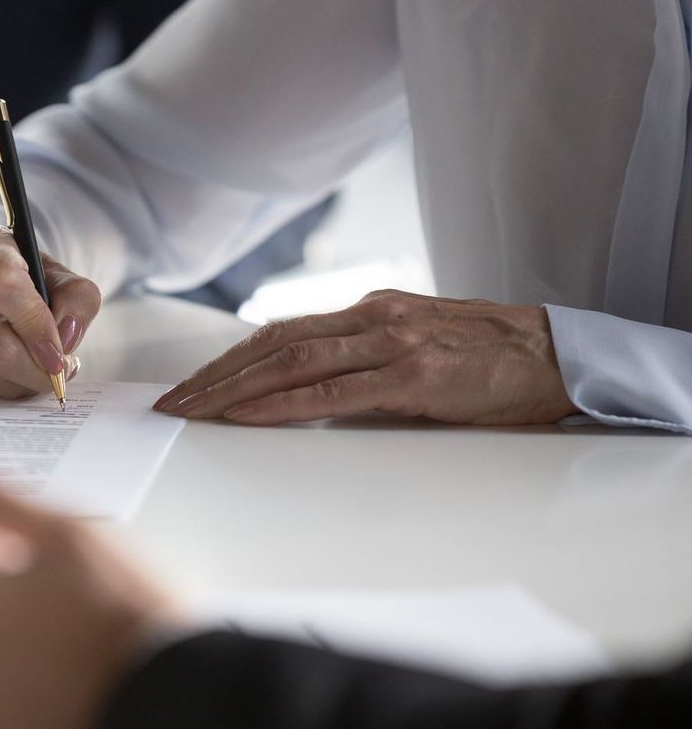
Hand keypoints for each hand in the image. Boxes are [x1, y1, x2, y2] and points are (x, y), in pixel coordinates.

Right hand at [0, 224, 100, 397]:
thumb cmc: (28, 281)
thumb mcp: (62, 277)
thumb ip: (79, 301)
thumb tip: (64, 339)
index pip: (2, 285)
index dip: (35, 327)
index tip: (58, 356)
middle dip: (37, 370)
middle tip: (60, 371)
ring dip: (24, 381)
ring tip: (36, 361)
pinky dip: (2, 387)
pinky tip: (8, 366)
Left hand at [154, 289, 576, 425]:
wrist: (556, 355)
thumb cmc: (488, 357)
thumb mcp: (418, 347)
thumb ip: (365, 361)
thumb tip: (311, 391)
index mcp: (370, 310)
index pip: (281, 332)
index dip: (230, 359)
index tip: (193, 385)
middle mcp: (371, 318)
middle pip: (272, 343)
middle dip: (215, 376)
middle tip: (173, 403)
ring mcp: (391, 342)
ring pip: (291, 362)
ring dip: (234, 390)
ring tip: (193, 413)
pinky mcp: (413, 376)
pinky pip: (333, 390)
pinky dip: (283, 404)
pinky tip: (249, 417)